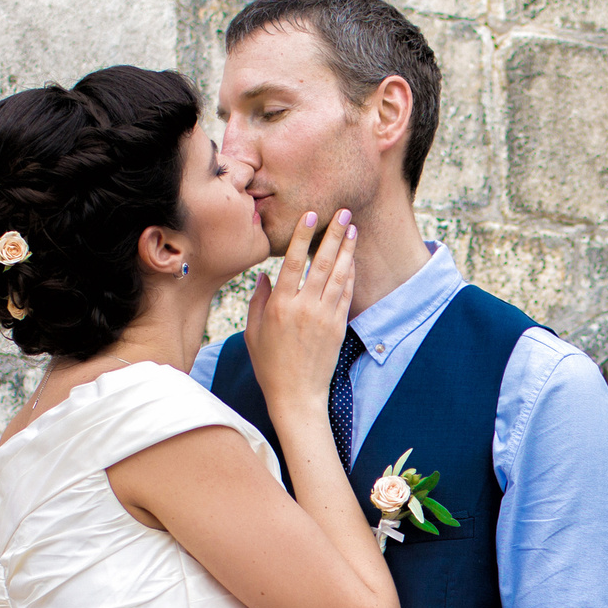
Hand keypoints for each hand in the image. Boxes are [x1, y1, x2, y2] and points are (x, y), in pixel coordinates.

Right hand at [244, 207, 356, 419]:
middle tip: (345, 212)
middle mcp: (305, 308)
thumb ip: (258, 300)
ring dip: (348, 250)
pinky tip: (352, 260)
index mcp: (280, 306)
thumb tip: (266, 275)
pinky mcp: (338, 328)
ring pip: (339, 276)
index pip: (294, 262)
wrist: (296, 395)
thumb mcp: (254, 331)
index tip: (312, 215)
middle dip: (335, 235)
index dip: (304, 236)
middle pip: (323, 263)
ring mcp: (325, 317)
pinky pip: (346, 295)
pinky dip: (350, 275)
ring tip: (354, 229)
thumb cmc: (269, 364)